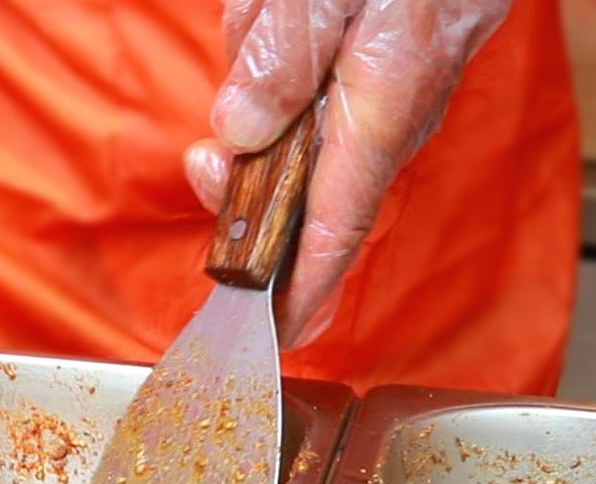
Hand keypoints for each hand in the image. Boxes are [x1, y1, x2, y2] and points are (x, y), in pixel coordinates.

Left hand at [185, 0, 510, 345]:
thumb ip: (283, 54)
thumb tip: (238, 132)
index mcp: (385, 107)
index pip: (336, 226)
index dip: (301, 290)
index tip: (273, 338)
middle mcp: (390, 115)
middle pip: (294, 184)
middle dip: (244, 172)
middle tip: (206, 160)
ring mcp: (382, 93)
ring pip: (286, 125)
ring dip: (260, 72)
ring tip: (278, 15)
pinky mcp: (370, 66)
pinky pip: (299, 81)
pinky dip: (277, 42)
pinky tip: (286, 8)